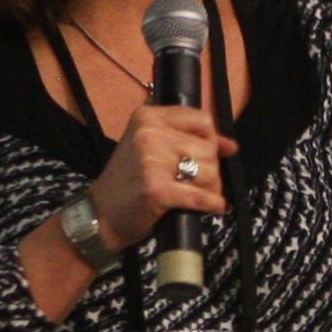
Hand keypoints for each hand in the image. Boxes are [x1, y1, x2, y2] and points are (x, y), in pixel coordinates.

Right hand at [86, 102, 234, 249]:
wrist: (100, 215)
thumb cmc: (128, 182)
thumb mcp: (151, 149)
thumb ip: (189, 140)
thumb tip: (231, 146)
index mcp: (147, 117)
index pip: (201, 119)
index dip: (211, 139)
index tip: (207, 155)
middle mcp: (149, 134)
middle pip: (208, 147)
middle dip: (210, 169)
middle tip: (198, 182)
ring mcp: (151, 162)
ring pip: (208, 171)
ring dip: (211, 188)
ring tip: (198, 195)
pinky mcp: (157, 190)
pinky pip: (201, 196)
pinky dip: (212, 204)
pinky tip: (213, 207)